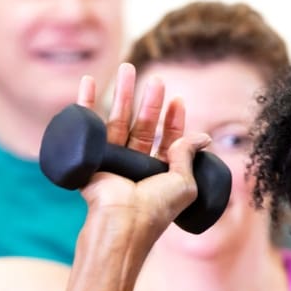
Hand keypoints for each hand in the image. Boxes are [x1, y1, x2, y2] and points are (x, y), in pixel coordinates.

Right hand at [76, 63, 210, 239]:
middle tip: (156, 80)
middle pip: (143, 127)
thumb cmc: (156, 209)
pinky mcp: (90, 159)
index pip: (167, 141)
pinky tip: (89, 81)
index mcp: (158, 176)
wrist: (123, 222)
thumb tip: (204, 137)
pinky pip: (88, 126)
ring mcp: (112, 163)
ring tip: (127, 68)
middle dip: (149, 102)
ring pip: (118, 121)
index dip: (173, 121)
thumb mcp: (184, 182)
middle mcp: (135, 168)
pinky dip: (86, 103)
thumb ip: (189, 156)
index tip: (177, 100)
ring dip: (123, 94)